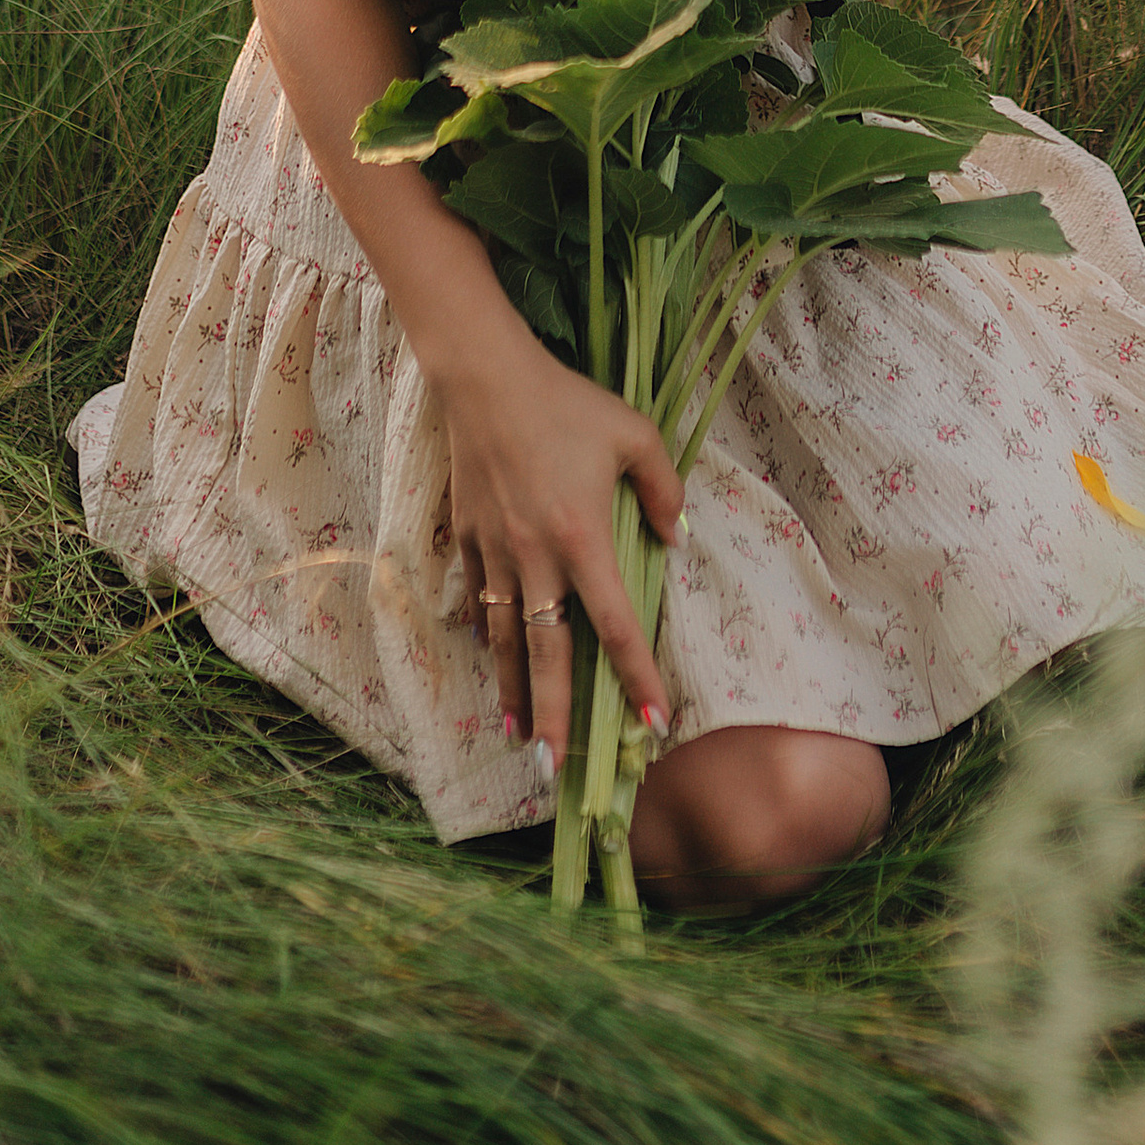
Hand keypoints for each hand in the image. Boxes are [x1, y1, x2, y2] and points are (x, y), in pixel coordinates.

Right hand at [435, 324, 684, 773]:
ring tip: (520, 734)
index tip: (652, 721)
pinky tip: (489, 657)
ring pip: (504, 638)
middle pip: (549, 654)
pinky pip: (477, 598)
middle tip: (559, 767)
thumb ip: (664, 489)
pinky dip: (483, 633)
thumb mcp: (634, 433)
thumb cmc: (567, 402)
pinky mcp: (468, 537)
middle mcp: (537, 558)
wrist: (486, 377)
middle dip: (557, 715)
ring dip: (513, 689)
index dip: (635, 677)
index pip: (617, 626)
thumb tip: (677, 539)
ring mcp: (496, 552)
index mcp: (584, 538)